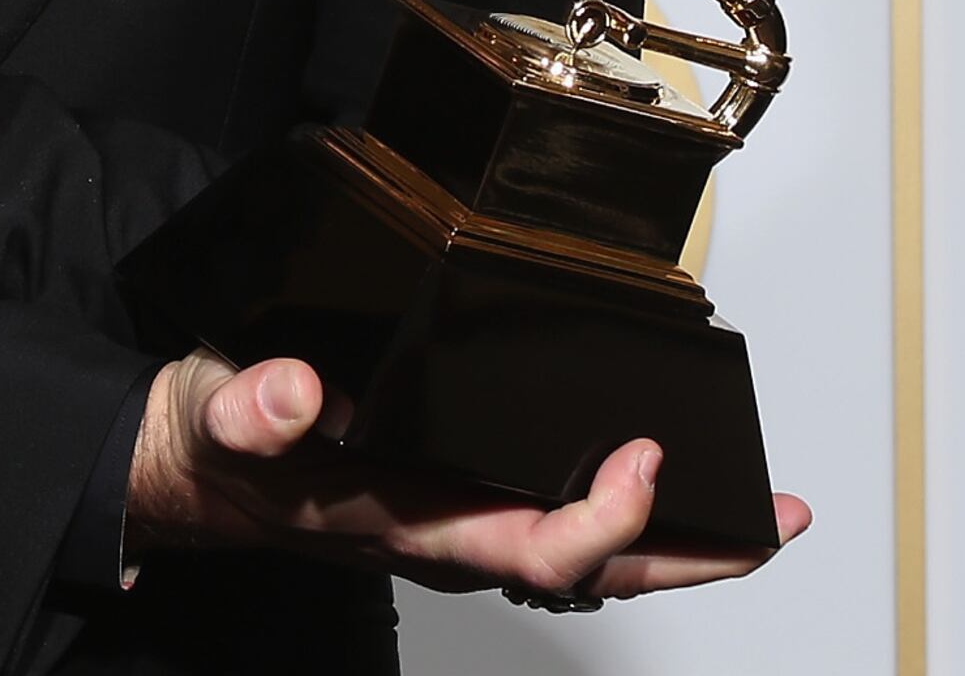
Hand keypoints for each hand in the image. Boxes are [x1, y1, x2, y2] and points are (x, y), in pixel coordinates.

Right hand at [124, 351, 804, 601]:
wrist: (189, 471)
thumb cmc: (213, 444)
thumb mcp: (215, 411)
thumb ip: (250, 405)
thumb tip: (294, 391)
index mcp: (403, 520)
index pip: (526, 547)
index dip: (598, 518)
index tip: (642, 457)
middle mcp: (446, 534)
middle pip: (591, 572)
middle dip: (690, 557)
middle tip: (775, 524)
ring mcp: (458, 525)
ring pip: (588, 556)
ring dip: (677, 541)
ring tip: (761, 516)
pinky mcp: (458, 501)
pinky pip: (561, 522)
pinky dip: (627, 512)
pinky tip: (667, 486)